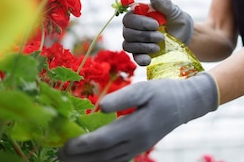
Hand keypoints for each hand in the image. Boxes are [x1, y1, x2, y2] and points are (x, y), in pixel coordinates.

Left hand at [58, 72, 218, 161]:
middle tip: (58, 153)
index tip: (64, 144)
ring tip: (67, 158)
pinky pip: (115, 160)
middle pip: (102, 157)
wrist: (184, 104)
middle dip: (79, 158)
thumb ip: (123, 98)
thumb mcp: (144, 89)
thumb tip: (100, 106)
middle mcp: (136, 143)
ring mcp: (138, 149)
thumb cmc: (163, 93)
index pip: (103, 141)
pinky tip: (88, 158)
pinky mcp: (138, 148)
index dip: (82, 145)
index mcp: (136, 128)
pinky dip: (99, 161)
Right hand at [122, 0, 193, 65]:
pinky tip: (149, 59)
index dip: (139, 22)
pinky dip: (140, 59)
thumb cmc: (175, 18)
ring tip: (160, 44)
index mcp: (137, 14)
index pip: (128, 18)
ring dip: (145, 46)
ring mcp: (135, 41)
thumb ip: (164, 3)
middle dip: (145, 35)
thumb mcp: (173, 10)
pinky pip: (134, 57)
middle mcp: (132, 27)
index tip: (156, 24)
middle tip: (161, 36)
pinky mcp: (140, 53)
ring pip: (128, 44)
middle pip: (127, 32)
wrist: (183, 35)